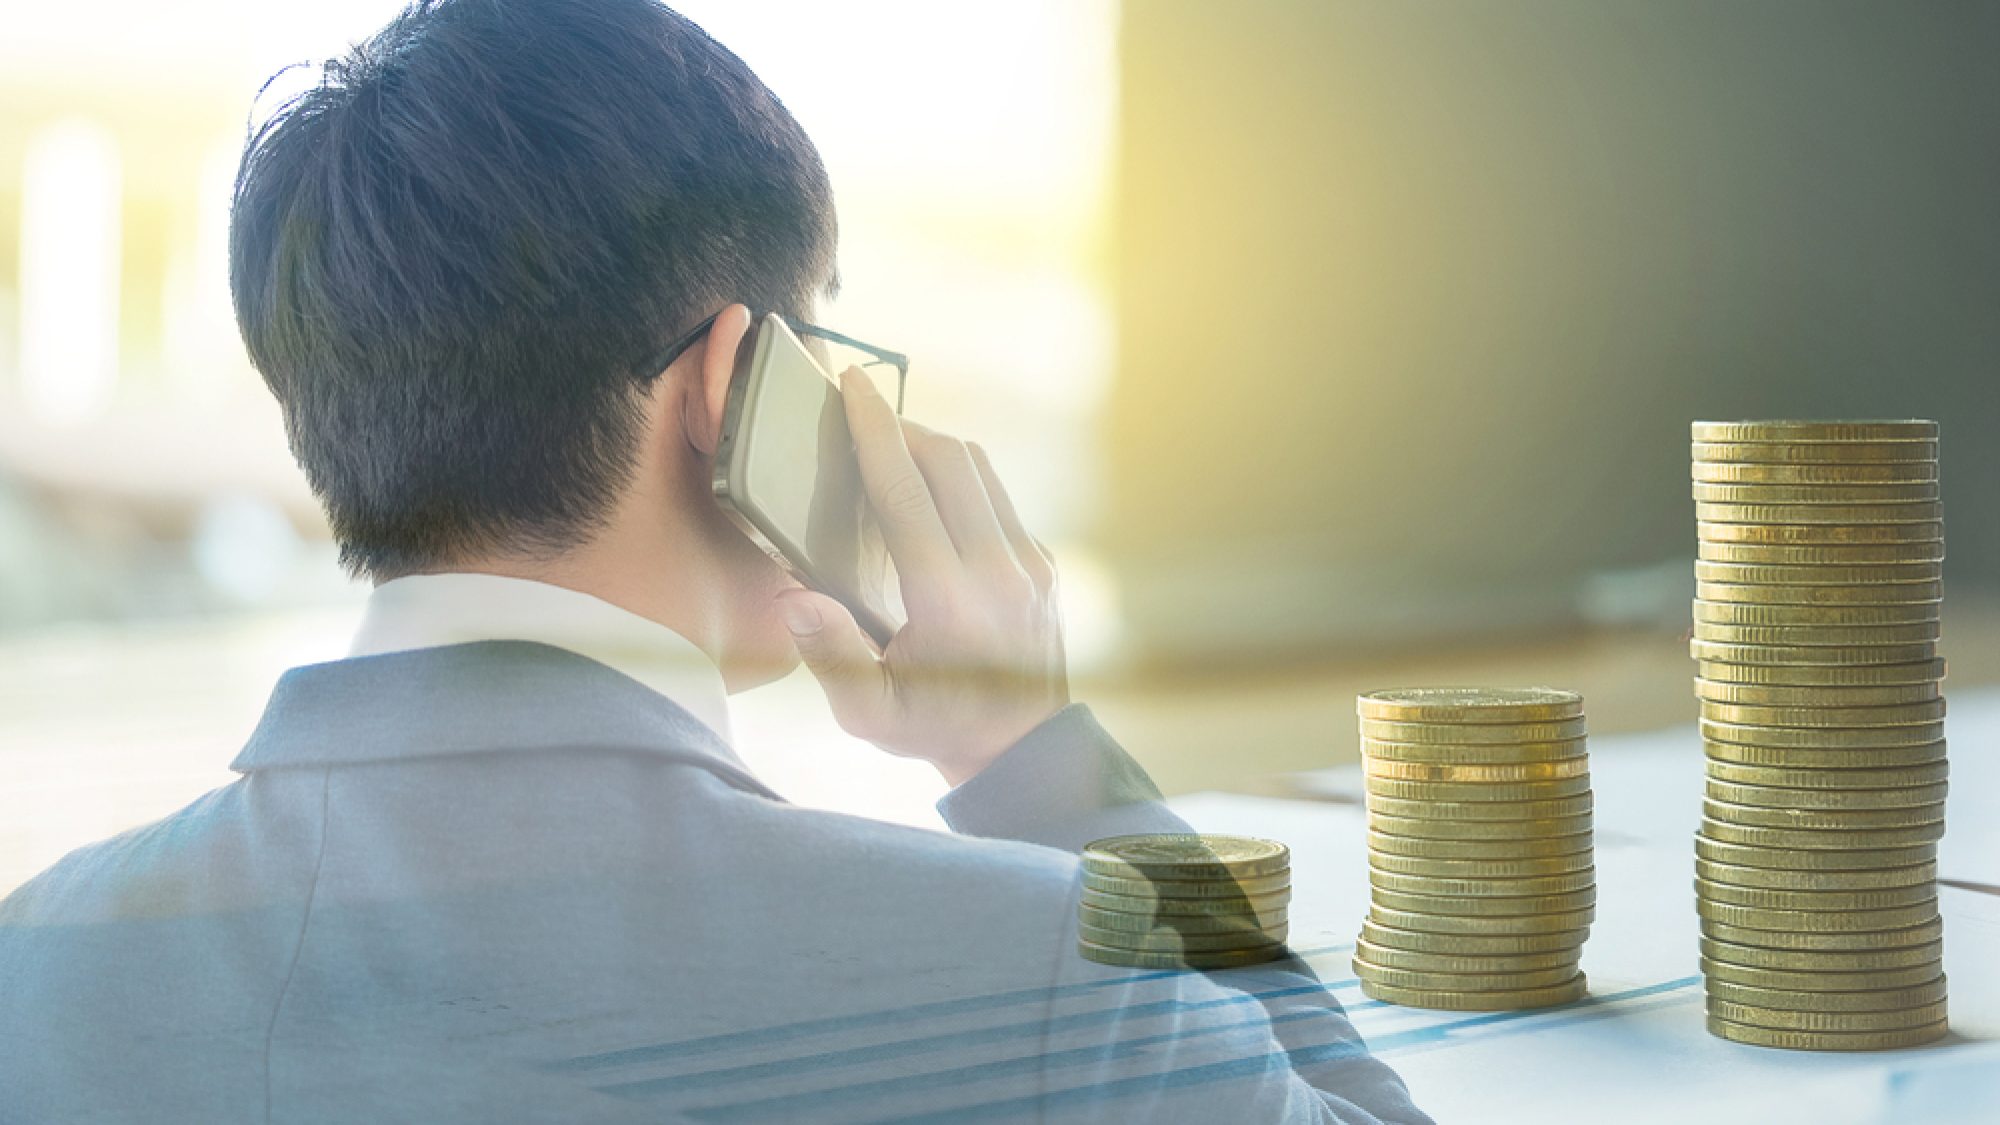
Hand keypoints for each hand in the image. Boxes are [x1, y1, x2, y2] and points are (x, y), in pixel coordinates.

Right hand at [775, 367, 1069, 785]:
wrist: (1020, 751)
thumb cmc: (932, 727)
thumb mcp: (867, 713)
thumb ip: (829, 654)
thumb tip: (794, 598)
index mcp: (948, 600)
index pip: (906, 489)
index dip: (875, 428)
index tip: (852, 384)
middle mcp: (997, 572)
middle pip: (948, 460)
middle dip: (901, 425)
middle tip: (862, 416)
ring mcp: (1029, 565)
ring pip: (980, 471)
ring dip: (934, 446)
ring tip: (891, 445)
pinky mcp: (1043, 566)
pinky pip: (997, 498)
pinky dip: (960, 478)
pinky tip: (929, 490)